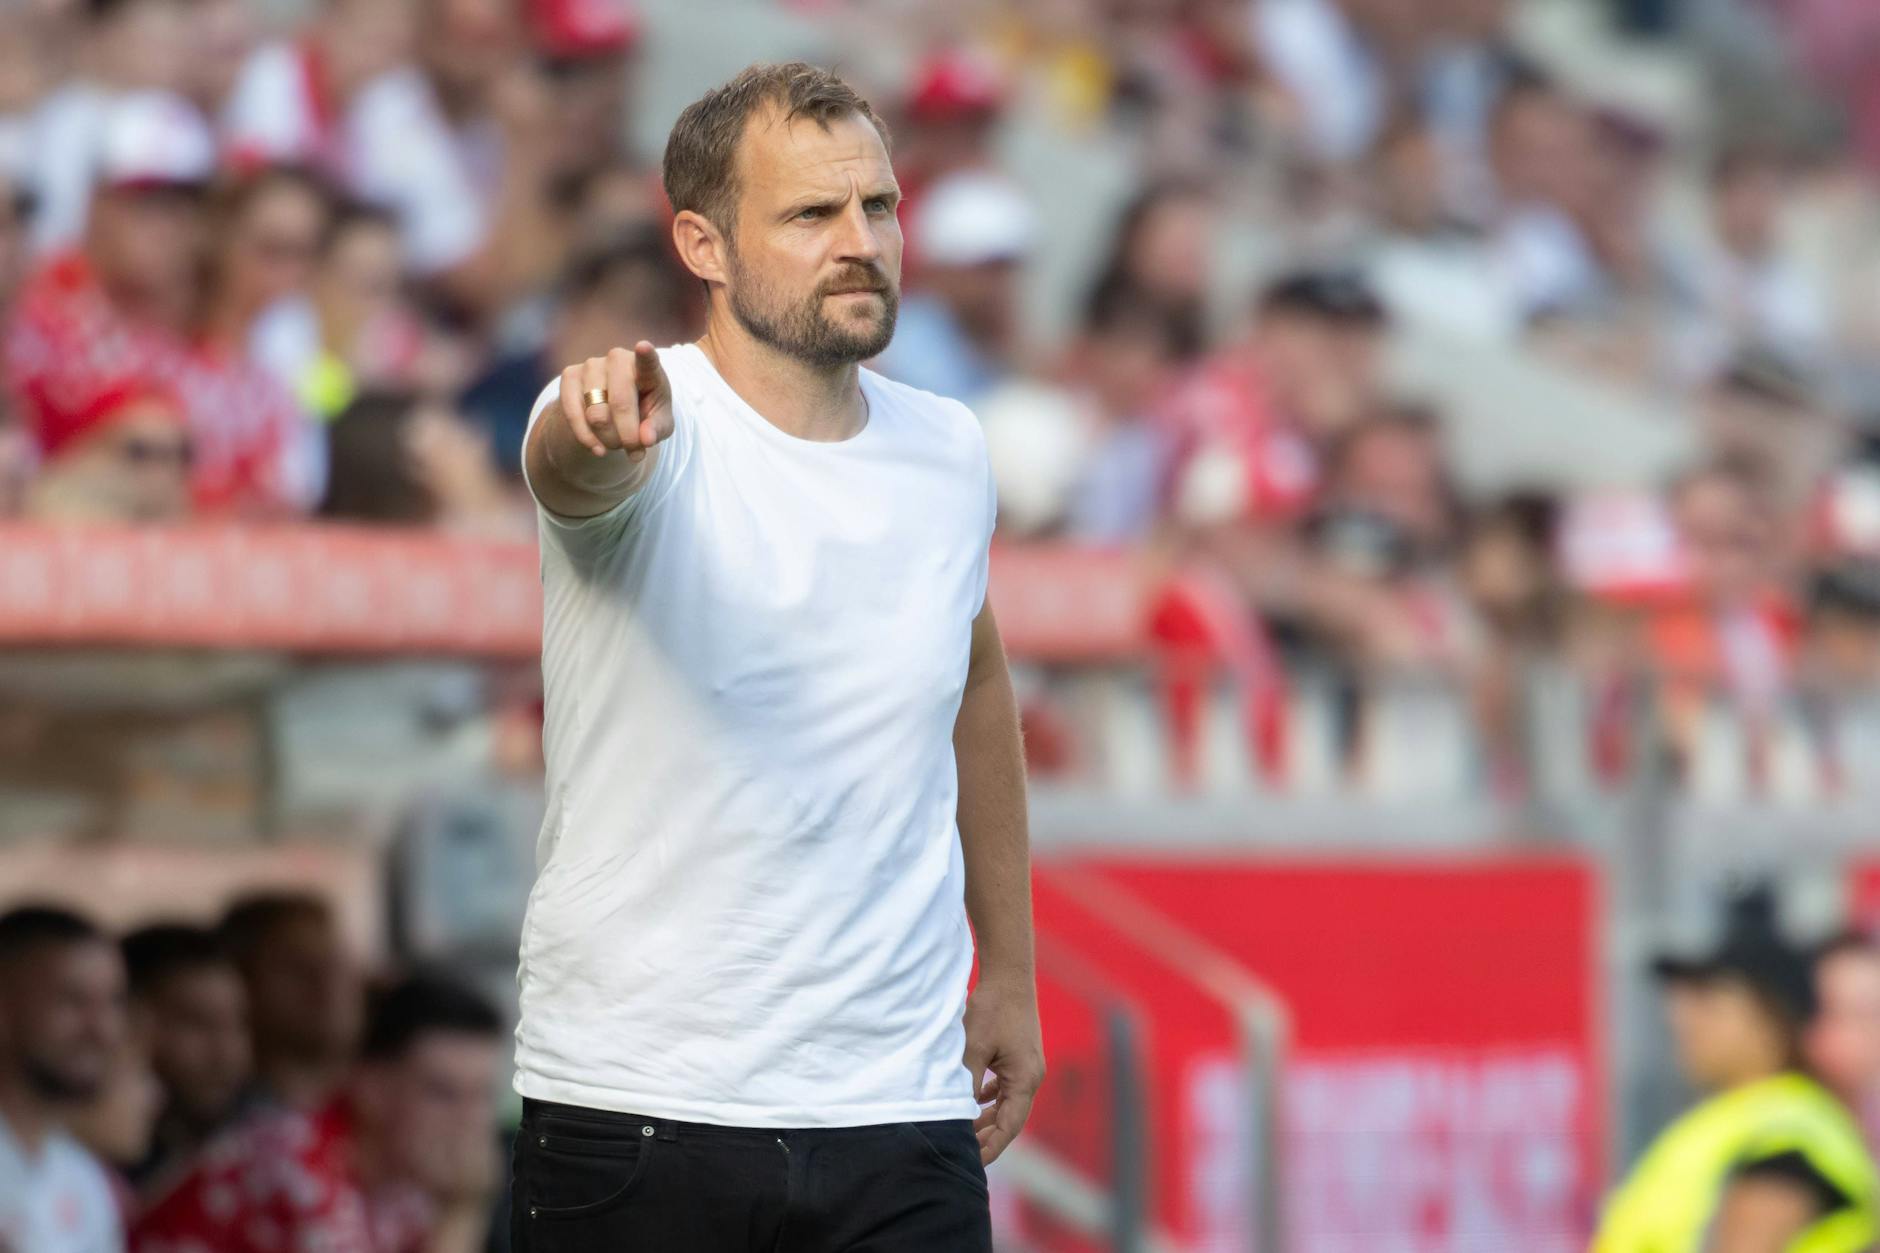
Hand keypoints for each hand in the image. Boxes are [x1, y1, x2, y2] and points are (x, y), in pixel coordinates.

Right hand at [559, 342, 674, 462]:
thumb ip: (657, 430)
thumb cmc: (645, 414)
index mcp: (647, 368)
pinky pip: (573, 415)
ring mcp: (592, 365)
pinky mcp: (570, 376)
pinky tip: (597, 448)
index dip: (645, 355)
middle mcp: (618, 359)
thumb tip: (646, 439)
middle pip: (620, 404)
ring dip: (609, 440)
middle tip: (634, 449)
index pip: (648, 361)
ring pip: (596, 416)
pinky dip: (587, 438)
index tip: (644, 347)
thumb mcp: (659, 424)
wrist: (614, 411)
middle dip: (628, 436)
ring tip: (617, 442)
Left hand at [961, 975, 1044, 1164]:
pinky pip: (1007, 1086)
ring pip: (1008, 1103)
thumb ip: (966, 1084)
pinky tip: (974, 1098)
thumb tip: (956, 1115)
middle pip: (1010, 1118)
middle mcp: (1031, 1076)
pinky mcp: (1020, 1055)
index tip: (971, 1163)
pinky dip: (991, 1097)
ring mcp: (1027, 1066)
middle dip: (987, 1136)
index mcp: (1025, 1080)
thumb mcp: (973, 1050)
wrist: (1008, 974)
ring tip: (965, 1130)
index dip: (991, 1147)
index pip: (1009, 1127)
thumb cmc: (992, 1009)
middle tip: (962, 1151)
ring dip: (988, 1117)